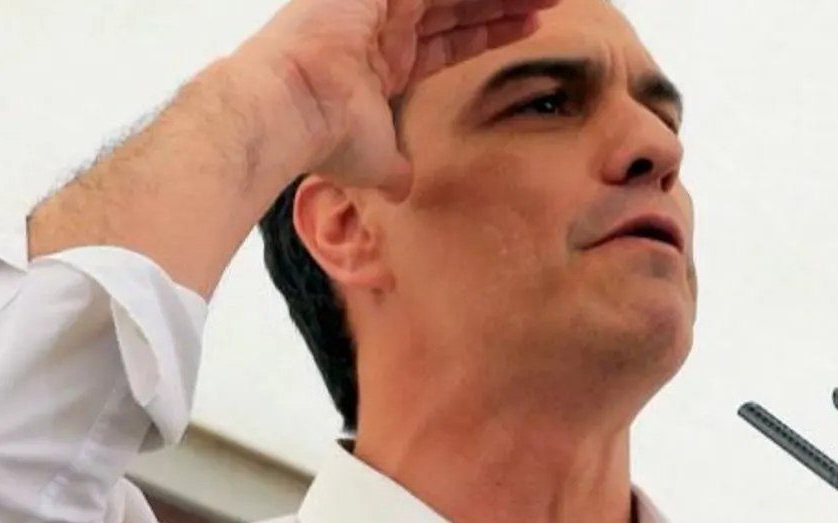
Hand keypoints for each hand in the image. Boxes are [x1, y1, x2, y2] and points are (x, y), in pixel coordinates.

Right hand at [239, 0, 559, 195]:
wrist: (290, 112)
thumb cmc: (324, 140)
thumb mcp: (373, 160)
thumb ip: (394, 168)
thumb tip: (402, 188)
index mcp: (381, 58)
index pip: (449, 38)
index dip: (490, 31)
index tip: (528, 26)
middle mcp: (378, 24)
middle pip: (457, 6)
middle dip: (503, 4)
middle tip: (547, 0)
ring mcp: (374, 1)